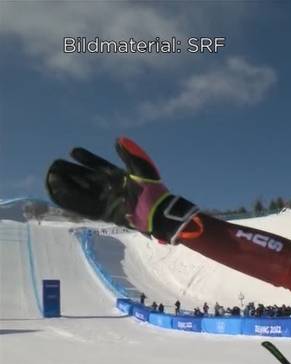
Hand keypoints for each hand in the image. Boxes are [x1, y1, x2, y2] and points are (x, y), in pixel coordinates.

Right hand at [46, 138, 200, 243]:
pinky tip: (57, 194)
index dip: (87, 158)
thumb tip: (119, 139)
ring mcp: (106, 201)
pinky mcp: (104, 213)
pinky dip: (70, 200)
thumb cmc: (152, 191)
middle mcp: (110, 187)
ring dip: (67, 185)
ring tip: (52, 177)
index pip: (99, 165)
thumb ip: (131, 154)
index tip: (73, 151)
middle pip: (86, 178)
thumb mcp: (143, 169)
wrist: (157, 215)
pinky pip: (83, 206)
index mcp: (118, 176)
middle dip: (71, 172)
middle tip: (56, 164)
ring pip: (82, 191)